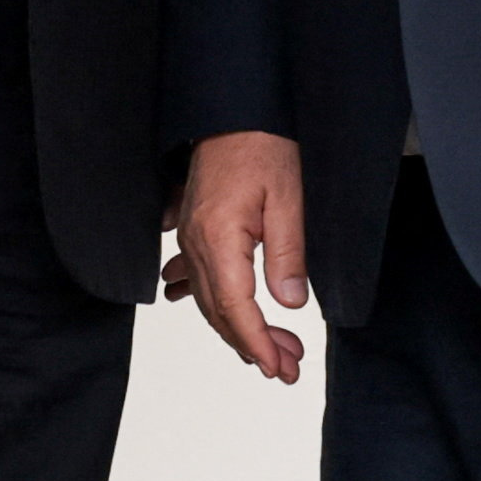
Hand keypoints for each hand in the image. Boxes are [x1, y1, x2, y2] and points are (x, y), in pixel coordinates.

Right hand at [170, 130, 310, 381]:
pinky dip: (220, 308)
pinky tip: (234, 323)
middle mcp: (196, 243)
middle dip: (253, 346)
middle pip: (220, 312)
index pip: (236, 307)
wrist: (234, 112)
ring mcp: (190, 239)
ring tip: (274, 351)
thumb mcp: (288, 199)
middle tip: (288, 368)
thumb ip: (287, 254)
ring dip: (240, 330)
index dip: (257, 341)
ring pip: (209, 301)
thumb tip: (290, 302)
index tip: (278, 366)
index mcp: (218, 237)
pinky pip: (200, 282)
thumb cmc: (263, 147)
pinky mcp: (194, 232)